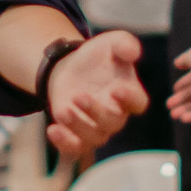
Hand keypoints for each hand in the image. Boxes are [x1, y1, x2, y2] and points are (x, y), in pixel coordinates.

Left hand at [43, 30, 148, 156]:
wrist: (71, 68)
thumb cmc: (97, 57)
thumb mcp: (111, 43)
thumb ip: (124, 43)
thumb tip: (134, 51)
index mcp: (129, 93)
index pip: (138, 103)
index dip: (130, 98)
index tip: (117, 88)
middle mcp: (116, 114)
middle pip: (113, 123)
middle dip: (96, 112)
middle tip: (79, 96)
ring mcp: (97, 127)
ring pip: (94, 137)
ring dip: (79, 126)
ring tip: (63, 110)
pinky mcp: (77, 134)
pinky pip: (75, 148)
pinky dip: (64, 142)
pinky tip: (52, 129)